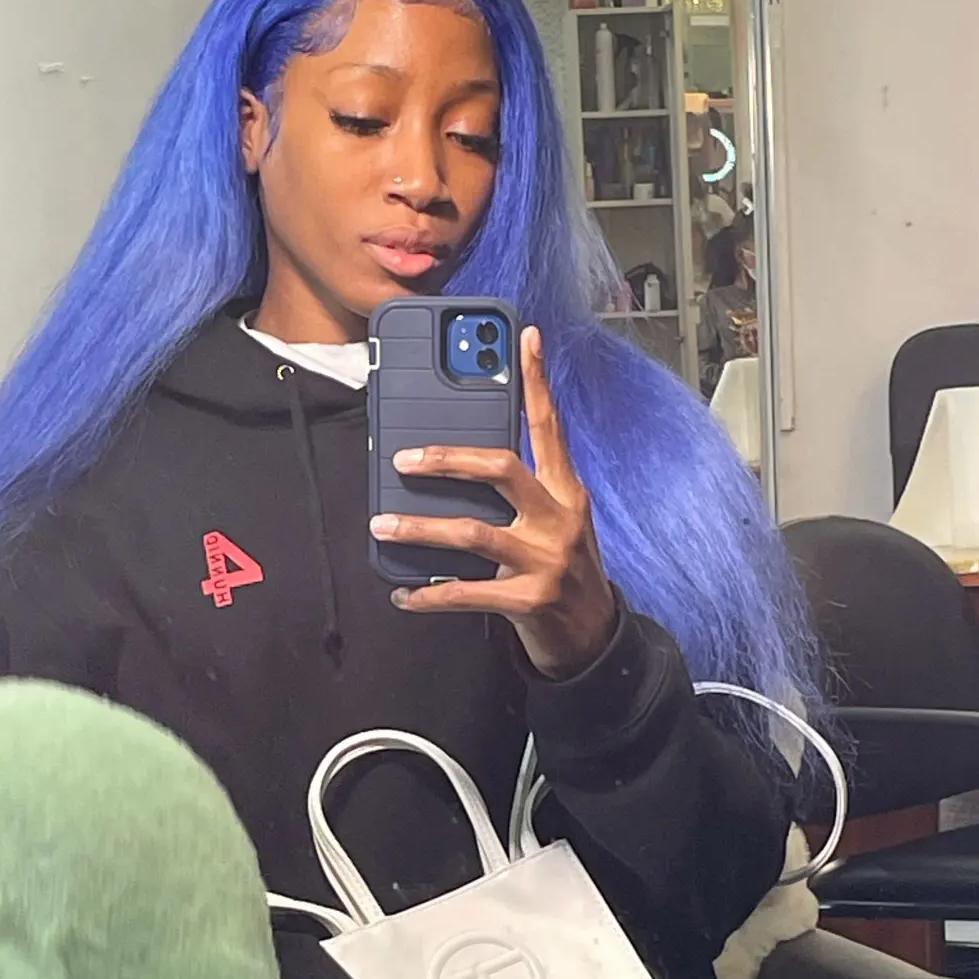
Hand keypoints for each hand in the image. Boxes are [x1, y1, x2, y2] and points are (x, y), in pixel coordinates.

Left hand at [370, 327, 617, 678]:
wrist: (597, 639)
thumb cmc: (566, 572)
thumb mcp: (559, 524)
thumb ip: (526, 495)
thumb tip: (461, 467)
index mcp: (568, 493)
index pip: (550, 427)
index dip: (537, 381)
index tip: (524, 338)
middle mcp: (559, 519)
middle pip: (502, 469)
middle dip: (448, 459)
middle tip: (404, 459)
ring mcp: (545, 560)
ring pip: (472, 532)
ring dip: (420, 529)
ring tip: (381, 525)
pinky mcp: (528, 601)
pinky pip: (464, 593)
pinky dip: (427, 595)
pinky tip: (403, 594)